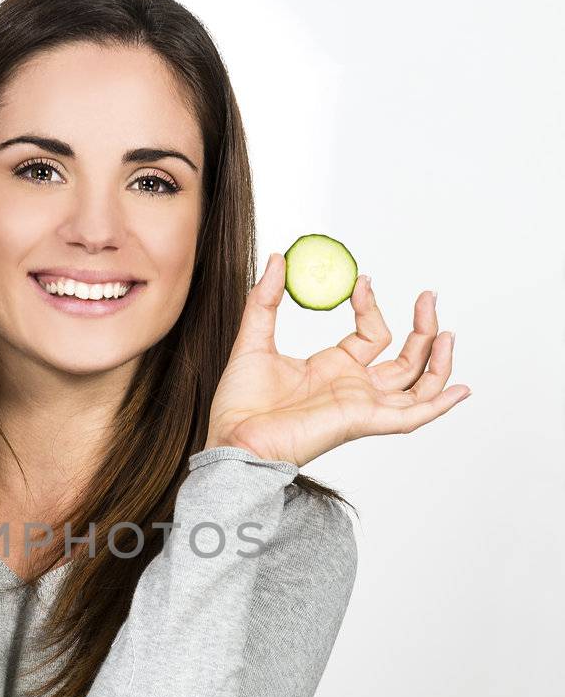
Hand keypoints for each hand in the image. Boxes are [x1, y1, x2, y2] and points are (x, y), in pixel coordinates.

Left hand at [204, 256, 471, 466]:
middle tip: (429, 295)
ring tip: (446, 329)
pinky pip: (411, 417)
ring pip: (416, 385)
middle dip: (422, 327)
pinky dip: (438, 405)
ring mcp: (362, 405)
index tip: (363, 280)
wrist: (234, 436)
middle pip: (405, 359)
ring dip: (437, 360)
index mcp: (332, 369)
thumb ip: (266, 299)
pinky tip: (461, 388)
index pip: (370, 335)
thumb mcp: (253, 339)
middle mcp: (353, 388)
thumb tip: (279, 259)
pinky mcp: (363, 421)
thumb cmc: (240, 403)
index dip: (370, 305)